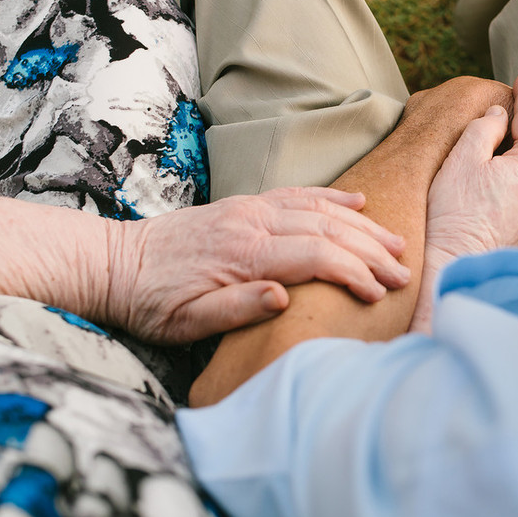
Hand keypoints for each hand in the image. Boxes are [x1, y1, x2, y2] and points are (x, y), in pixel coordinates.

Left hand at [105, 187, 409, 343]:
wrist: (113, 263)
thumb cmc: (150, 303)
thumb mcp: (186, 322)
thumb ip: (236, 309)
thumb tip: (283, 297)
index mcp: (243, 255)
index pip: (316, 257)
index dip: (354, 273)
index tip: (380, 293)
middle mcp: (251, 224)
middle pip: (328, 230)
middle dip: (371, 252)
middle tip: (404, 273)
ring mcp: (249, 209)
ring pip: (319, 209)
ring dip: (361, 226)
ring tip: (396, 243)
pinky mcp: (244, 205)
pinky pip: (297, 194)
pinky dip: (332, 197)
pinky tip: (358, 202)